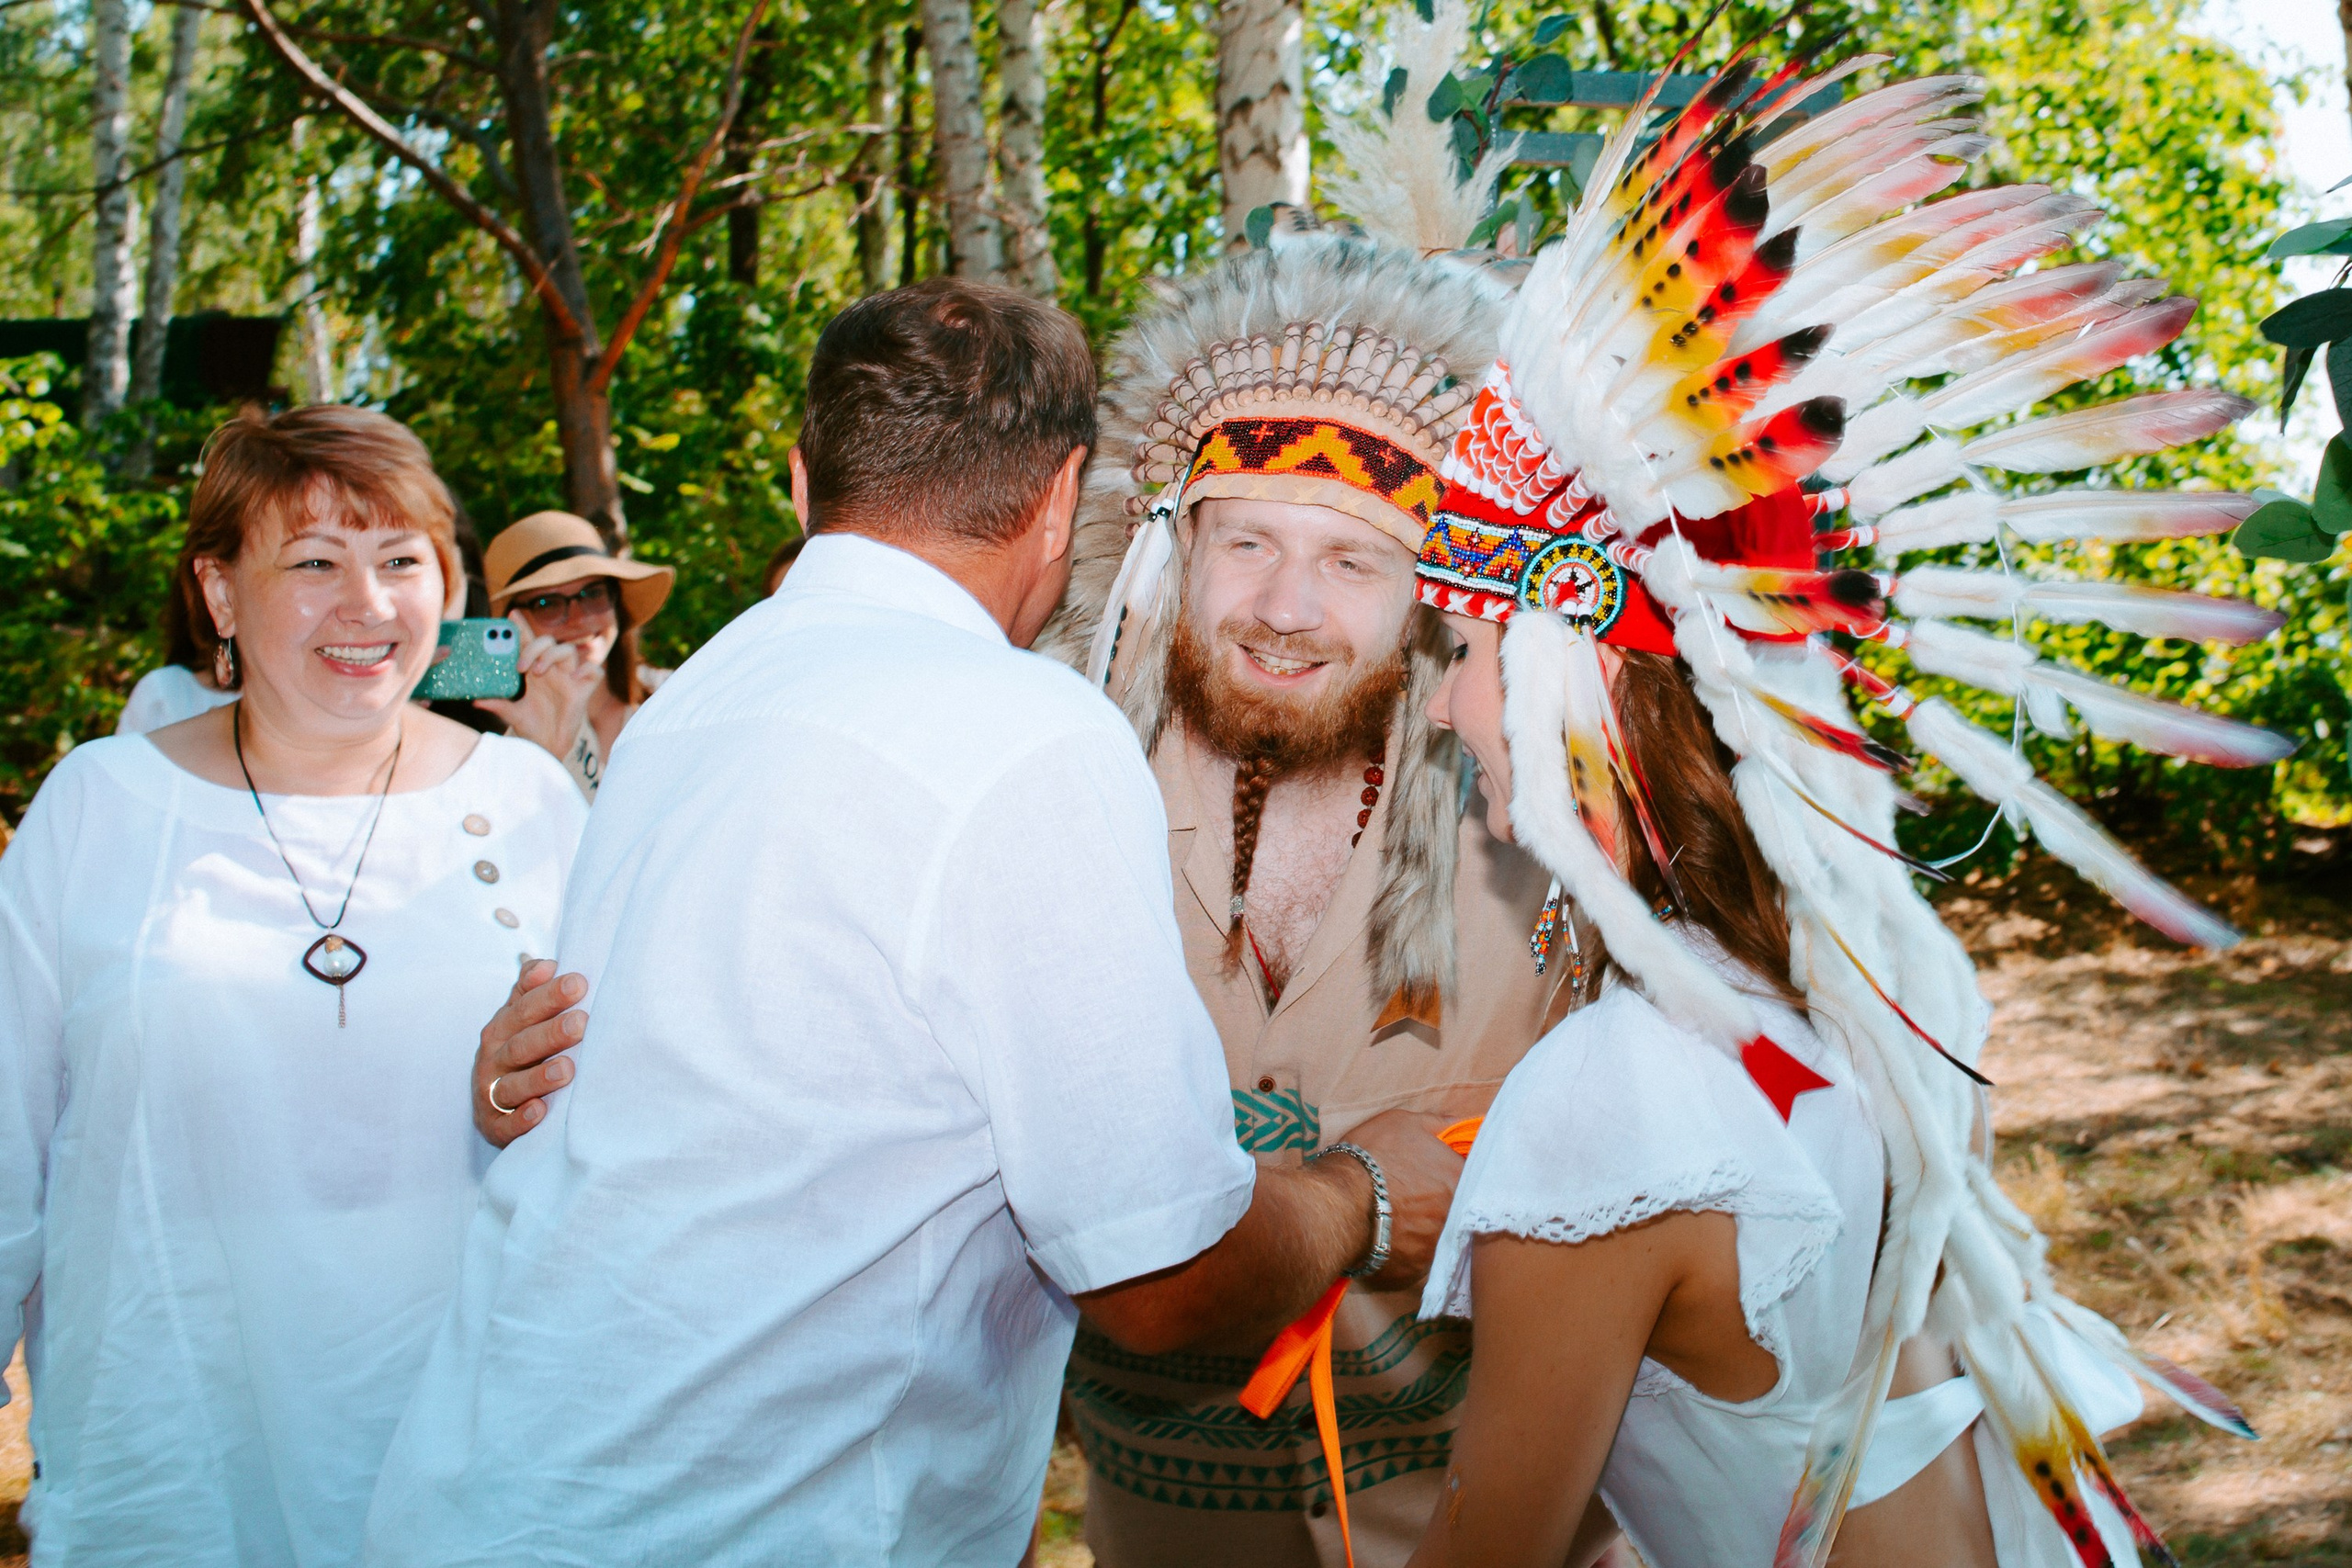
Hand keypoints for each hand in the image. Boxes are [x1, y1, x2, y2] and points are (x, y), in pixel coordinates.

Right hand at [475, 959, 588, 1146]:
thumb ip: (530, 990)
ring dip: (539, 1077)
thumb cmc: (519, 1051)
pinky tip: (540, 1111)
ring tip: (567, 1069)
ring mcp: (491, 1094)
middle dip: (551, 1033)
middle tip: (582, 1023)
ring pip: (514, 1085)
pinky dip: (522, 1119)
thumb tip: (547, 965)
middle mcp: (493, 1059)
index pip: (524, 1009)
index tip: (580, 983)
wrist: (493, 1105)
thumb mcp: (519, 1019)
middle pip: (521, 1045)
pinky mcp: (495, 1127)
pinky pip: (506, 1125)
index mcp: (501, 1028)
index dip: (549, 996)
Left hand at [476, 613, 600, 759]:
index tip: (511, 615)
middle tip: (521, 666)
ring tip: (538, 672)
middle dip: (535, 647)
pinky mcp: (583, 692)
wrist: (548, 747)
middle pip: (549, 642)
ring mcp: (569, 680)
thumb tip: (476, 700)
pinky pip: (595, 672)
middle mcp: (553, 672)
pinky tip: (575, 676)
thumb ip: (497, 704)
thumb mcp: (511, 714)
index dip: (522, 628)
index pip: (529, 643)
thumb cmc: (532, 727)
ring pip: (569, 651)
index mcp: (534, 672)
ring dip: (552, 655)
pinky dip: (588, 669)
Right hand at [1334, 1110, 1466, 1291]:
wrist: (1338, 1202)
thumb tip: (1463, 1123)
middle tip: (1418, 1196)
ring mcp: (1437, 1245)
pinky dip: (1408, 1249)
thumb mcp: (1404, 1122)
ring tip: (1402, 1218)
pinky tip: (1392, 1237)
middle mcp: (1456, 1215)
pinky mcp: (1417, 1270)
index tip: (1439, 1172)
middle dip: (1443, 1203)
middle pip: (1460, 1208)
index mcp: (1459, 1178)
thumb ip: (1440, 1124)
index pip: (1474, 1176)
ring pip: (1440, 1235)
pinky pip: (1418, 1258)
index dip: (1455, 1173)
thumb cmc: (1372, 1155)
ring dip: (1427, 1227)